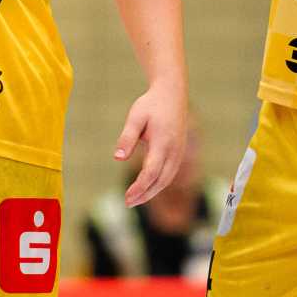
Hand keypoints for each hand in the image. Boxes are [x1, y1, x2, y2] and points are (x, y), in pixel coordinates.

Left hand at [114, 82, 187, 206]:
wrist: (172, 93)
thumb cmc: (151, 105)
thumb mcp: (135, 117)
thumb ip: (127, 138)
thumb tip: (117, 159)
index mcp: (163, 143)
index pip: (151, 172)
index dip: (139, 187)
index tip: (126, 197)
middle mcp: (174, 151)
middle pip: (160, 181)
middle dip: (144, 195)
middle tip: (128, 203)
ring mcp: (179, 153)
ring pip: (167, 179)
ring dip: (151, 191)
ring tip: (134, 200)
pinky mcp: (179, 153)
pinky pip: (169, 174)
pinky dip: (158, 184)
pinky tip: (146, 188)